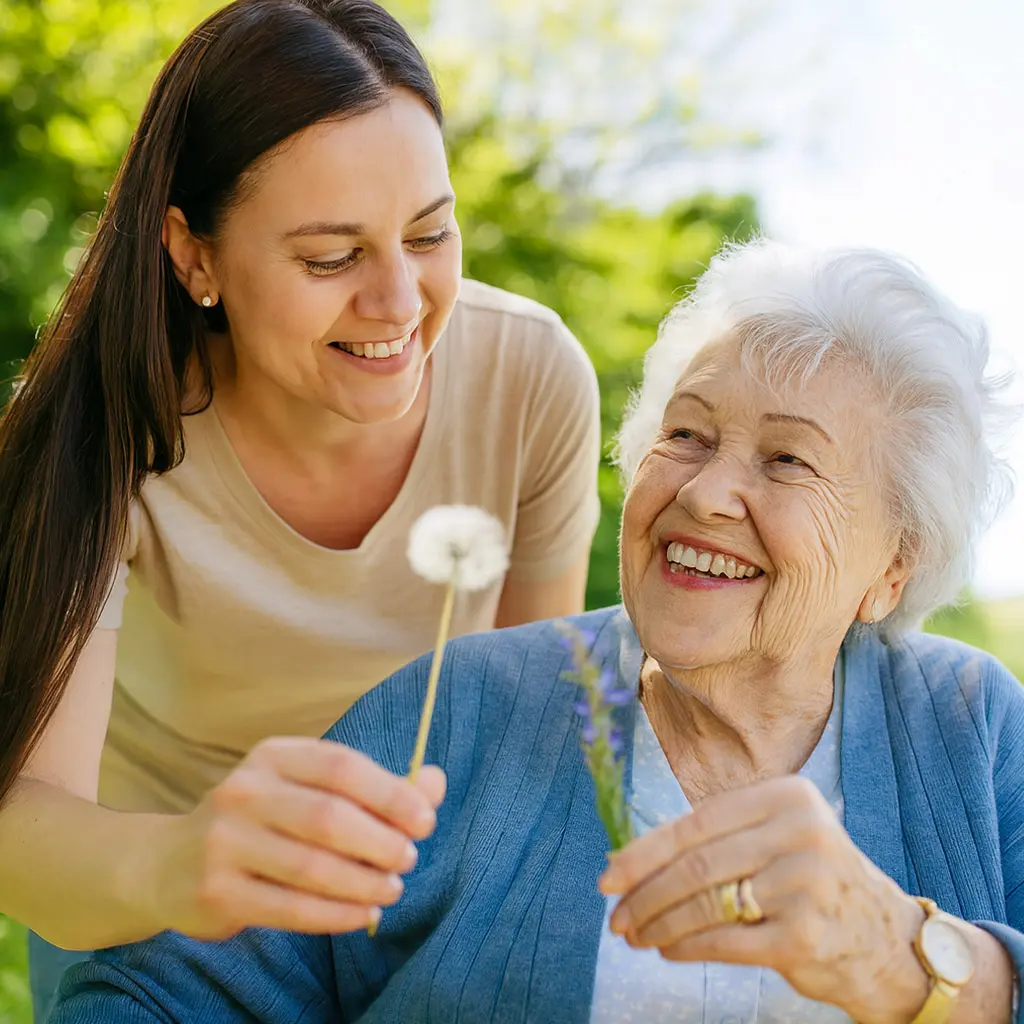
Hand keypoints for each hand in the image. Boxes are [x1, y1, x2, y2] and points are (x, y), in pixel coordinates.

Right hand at [149, 737, 444, 940]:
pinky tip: (363, 915)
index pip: (342, 766)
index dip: (390, 793)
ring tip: (392, 890)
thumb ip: (374, 787)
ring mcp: (224, 841)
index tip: (424, 820)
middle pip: (329, 817)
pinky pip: (289, 908)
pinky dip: (335, 915)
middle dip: (380, 842)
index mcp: (274, 756)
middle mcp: (244, 791)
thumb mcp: (309, 789)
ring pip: (311, 867)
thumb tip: (435, 783)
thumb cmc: (263, 821)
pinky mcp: (216, 891)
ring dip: (362, 883)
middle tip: (409, 859)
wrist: (169, 863)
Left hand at [599, 775, 930, 1023]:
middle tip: (613, 912)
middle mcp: (801, 832)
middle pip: (696, 863)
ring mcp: (804, 885)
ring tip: (633, 933)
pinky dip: (686, 946)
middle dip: (644, 891)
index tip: (609, 874)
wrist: (888, 941)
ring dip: (658, 922)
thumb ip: (719, 838)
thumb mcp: (779, 837)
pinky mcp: (803, 936)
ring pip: (705, 903)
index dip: (645, 851)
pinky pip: (724, 941)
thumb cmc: (812, 881)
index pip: (697, 821)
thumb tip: (630, 858)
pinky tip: (667, 949)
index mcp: (788, 796)